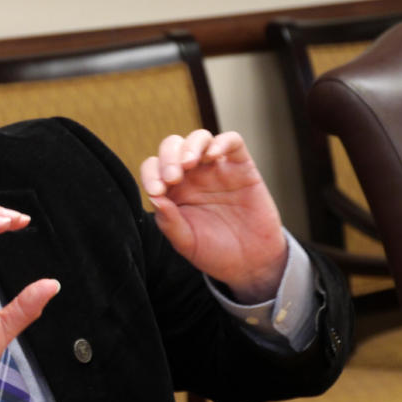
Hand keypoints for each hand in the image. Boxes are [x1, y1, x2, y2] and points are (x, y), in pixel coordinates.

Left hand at [139, 130, 287, 302]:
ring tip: (189, 164)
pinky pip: (232, 141)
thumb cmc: (214, 252)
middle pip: (172, 146)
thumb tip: (153, 197)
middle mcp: (191, 176)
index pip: (153, 168)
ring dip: (191, 146)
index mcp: (172, 191)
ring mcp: (216, 169)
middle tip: (172, 178)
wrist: (250, 263)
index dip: (151, 174)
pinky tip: (213, 155)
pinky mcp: (242, 167)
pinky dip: (222, 142)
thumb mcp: (186, 242)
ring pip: (199, 138)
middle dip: (168, 157)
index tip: (156, 191)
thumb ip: (169, 221)